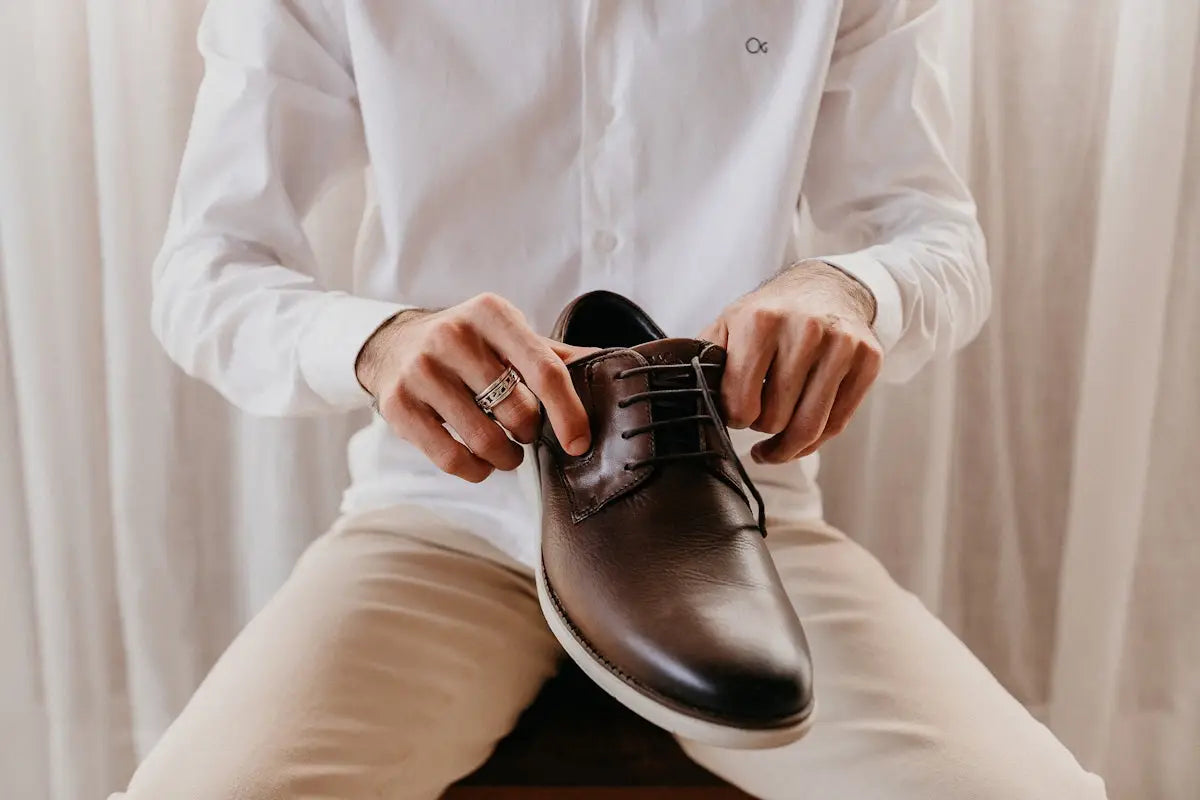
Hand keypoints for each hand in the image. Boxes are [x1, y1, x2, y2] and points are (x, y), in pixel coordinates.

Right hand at [355, 293, 594, 481]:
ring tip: (506, 453)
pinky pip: (451, 457)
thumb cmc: (467, 346)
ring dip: (505, 458)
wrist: (394, 345)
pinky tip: (480, 462)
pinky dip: (475, 470)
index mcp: (491, 314)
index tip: (578, 443)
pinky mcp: (398, 404)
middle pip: (516, 411)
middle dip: (530, 433)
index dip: (568, 412)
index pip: (544, 370)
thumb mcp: (508, 336)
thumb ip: (554, 356)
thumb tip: (611, 367)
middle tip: (525, 432)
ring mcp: (421, 370)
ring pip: (484, 440)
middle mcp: (453, 336)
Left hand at [701, 261, 882, 462]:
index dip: (735, 417)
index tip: (735, 411)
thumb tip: (677, 396)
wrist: (826, 287)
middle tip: (759, 416)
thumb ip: (703, 359)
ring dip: (787, 446)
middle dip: (762, 427)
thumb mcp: (729, 324)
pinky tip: (800, 439)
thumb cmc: (770, 314)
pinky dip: (815, 442)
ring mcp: (841, 345)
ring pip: (810, 427)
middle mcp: (805, 330)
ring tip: (774, 445)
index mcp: (761, 322)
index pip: (742, 404)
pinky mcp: (868, 359)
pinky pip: (837, 424)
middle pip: (776, 420)